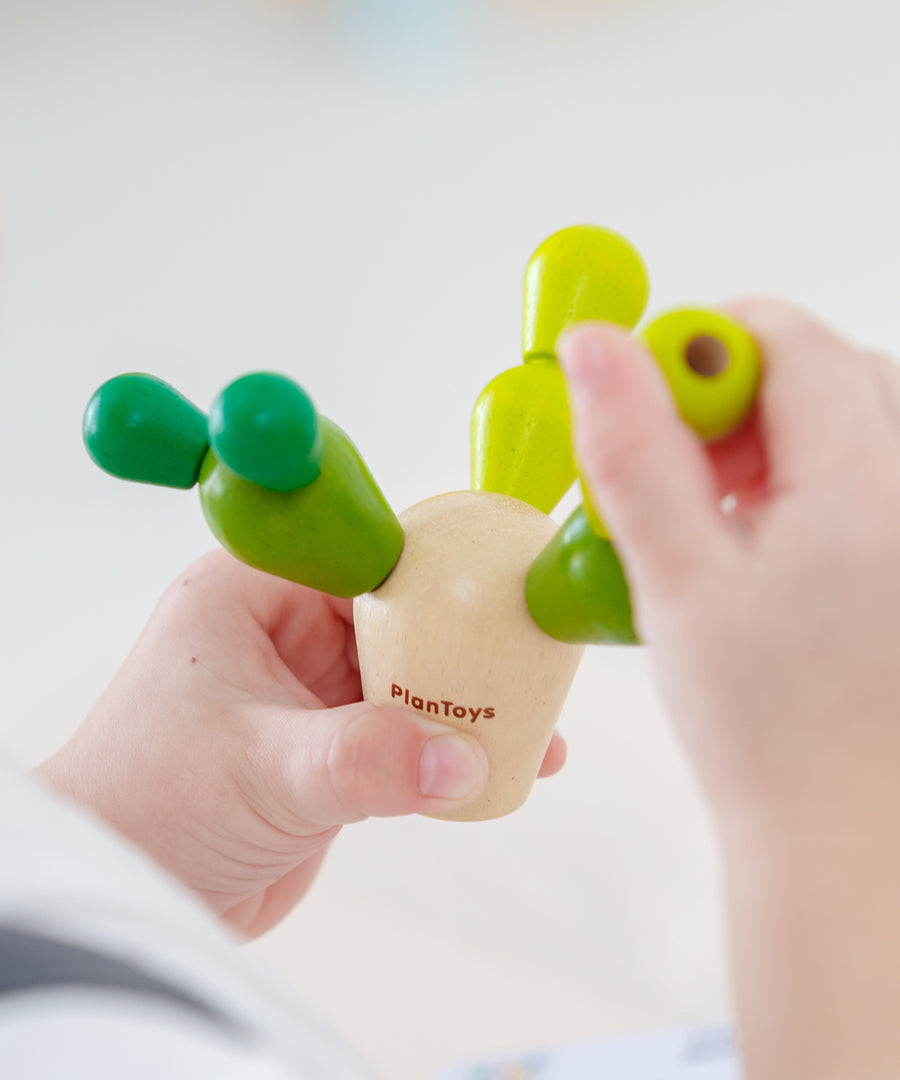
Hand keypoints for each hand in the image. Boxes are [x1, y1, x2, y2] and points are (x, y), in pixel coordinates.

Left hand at [38, 552, 565, 937]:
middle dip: (463, 644)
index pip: (362, 556)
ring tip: (534, 722)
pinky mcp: (328, 749)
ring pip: (406, 678)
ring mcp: (309, 691)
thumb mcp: (261, 768)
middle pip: (397, 617)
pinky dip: (444, 751)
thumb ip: (362, 760)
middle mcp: (285, 632)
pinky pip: (401, 736)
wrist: (126, 895)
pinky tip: (495, 769)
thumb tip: (466, 760)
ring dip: (463, 703)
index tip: (504, 586)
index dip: (434, 568)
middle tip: (535, 662)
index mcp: (254, 594)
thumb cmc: (147, 808)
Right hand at [560, 300, 899, 820]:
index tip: (642, 393)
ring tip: (713, 512)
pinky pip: (860, 472)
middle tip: (676, 467)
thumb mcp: (675, 579)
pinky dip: (798, 479)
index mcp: (865, 488)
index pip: (790, 341)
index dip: (704, 346)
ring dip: (765, 438)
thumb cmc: (765, 726)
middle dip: (734, 397)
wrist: (838, 827)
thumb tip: (598, 346)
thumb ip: (633, 452)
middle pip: (824, 373)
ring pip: (844, 420)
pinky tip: (755, 540)